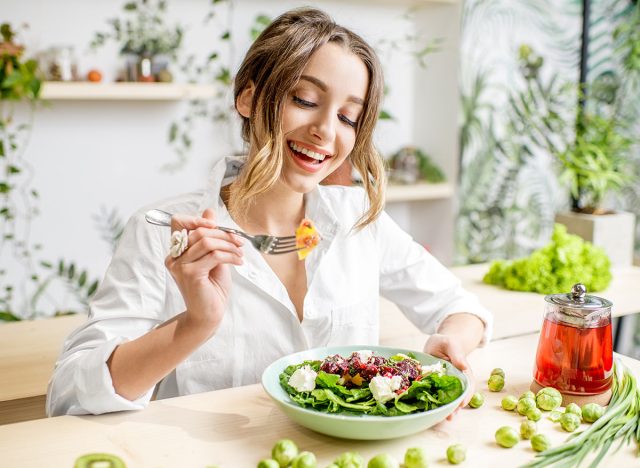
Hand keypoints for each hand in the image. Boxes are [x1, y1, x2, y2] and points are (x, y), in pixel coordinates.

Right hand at [165, 208, 243, 333]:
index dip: (196, 218)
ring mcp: (180, 266)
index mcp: (177, 251)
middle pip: (198, 231)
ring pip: (206, 241)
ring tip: (240, 252)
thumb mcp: (213, 256)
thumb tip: (209, 211)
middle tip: (239, 241)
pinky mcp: (190, 274)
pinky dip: (230, 255)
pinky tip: (239, 261)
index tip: (216, 225)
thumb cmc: (211, 287)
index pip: (177, 222)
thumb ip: (210, 236)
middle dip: (223, 234)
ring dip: (229, 244)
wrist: (209, 314)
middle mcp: (174, 257)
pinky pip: (213, 255)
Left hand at [424, 333, 475, 419]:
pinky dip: (433, 403)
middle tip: (449, 417)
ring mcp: (445, 385)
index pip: (468, 386)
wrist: (438, 343)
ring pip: (448, 399)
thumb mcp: (450, 344)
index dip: (465, 396)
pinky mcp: (435, 386)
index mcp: (463, 372)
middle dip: (454, 407)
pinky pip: (435, 396)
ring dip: (445, 409)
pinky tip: (429, 411)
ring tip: (441, 418)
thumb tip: (463, 366)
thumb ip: (457, 354)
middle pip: (458, 396)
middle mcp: (456, 381)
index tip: (460, 404)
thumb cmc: (446, 343)